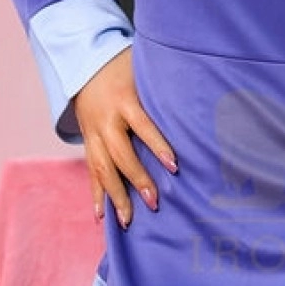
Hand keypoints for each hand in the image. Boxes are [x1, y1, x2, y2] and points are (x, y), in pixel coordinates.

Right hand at [72, 47, 176, 227]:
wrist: (84, 65)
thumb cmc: (124, 68)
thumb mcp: (144, 70)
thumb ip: (164, 87)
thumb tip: (200, 100)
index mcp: (124, 100)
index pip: (143, 126)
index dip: (158, 146)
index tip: (174, 166)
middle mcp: (105, 120)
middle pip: (120, 154)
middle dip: (137, 179)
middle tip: (154, 202)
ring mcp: (92, 134)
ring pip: (101, 168)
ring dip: (115, 196)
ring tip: (128, 221)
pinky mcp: (87, 143)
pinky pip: (90, 172)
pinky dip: (95, 195)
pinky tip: (102, 216)